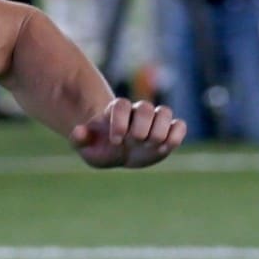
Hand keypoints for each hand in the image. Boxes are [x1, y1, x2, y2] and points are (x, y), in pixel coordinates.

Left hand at [70, 98, 186, 168]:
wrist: (116, 153)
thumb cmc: (99, 148)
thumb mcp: (84, 147)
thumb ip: (79, 139)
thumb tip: (78, 131)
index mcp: (115, 112)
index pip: (121, 105)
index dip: (119, 122)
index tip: (115, 141)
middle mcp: (136, 112)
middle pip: (145, 107)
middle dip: (140, 128)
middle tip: (134, 143)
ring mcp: (154, 121)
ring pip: (165, 112)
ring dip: (159, 131)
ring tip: (149, 146)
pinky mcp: (168, 132)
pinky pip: (180, 125)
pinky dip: (176, 136)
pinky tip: (163, 149)